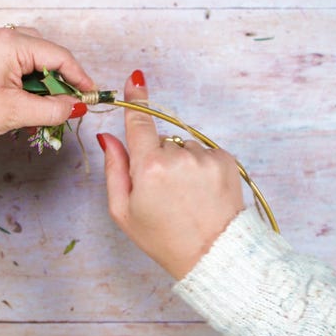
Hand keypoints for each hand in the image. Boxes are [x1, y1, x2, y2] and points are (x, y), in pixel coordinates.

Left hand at [0, 15, 94, 139]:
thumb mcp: (17, 112)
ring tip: (38, 97)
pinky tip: (6, 59)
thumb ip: (52, 109)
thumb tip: (75, 106)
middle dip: (57, 77)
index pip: (58, 57)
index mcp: (12, 44)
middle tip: (65, 103)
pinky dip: (4, 45)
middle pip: (42, 51)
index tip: (90, 96)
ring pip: (23, 46)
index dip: (79, 77)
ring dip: (35, 69)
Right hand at [97, 71, 243, 279]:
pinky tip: (201, 191)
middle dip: (157, 157)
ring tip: (186, 195)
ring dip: (181, 162)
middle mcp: (179, 156)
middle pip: (160, 141)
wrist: (213, 256)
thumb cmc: (162, 238)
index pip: (138, 124)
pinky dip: (200, 166)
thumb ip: (114, 168)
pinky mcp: (226, 160)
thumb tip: (108, 136)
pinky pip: (204, 152)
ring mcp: (205, 156)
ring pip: (183, 146)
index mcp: (149, 167)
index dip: (136, 101)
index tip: (135, 80)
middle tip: (162, 191)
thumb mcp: (123, 210)